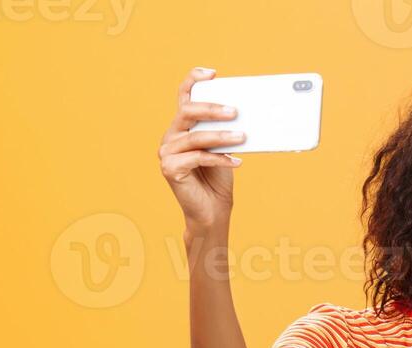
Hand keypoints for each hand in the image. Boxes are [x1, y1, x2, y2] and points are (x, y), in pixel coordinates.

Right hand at [159, 67, 243, 233]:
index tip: (212, 73)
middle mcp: (170, 136)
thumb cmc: (218, 177)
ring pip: (195, 136)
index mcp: (182, 127)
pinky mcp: (170, 169)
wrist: (212, 211)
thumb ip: (225, 129)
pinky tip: (236, 161)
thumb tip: (245, 112)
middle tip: (235, 111)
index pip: (184, 96)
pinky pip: (196, 157)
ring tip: (243, 137)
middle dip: (212, 108)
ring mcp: (167, 153)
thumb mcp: (224, 147)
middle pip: (187, 111)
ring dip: (221, 136)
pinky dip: (218, 158)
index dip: (194, 80)